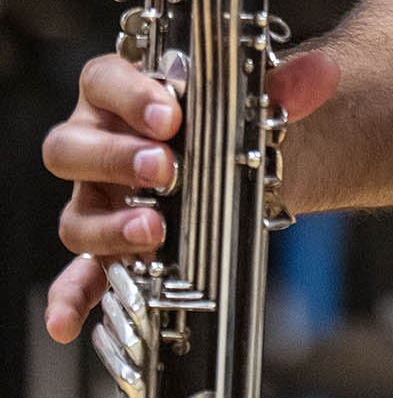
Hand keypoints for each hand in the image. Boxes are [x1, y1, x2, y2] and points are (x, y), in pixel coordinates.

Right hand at [42, 49, 338, 342]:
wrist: (247, 155)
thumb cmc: (229, 116)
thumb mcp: (256, 93)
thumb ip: (289, 83)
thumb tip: (319, 76)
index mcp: (122, 91)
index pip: (102, 80)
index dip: (129, 96)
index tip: (170, 115)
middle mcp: (97, 142)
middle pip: (72, 147)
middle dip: (116, 159)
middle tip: (165, 169)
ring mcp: (97, 198)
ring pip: (76, 214)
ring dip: (110, 227)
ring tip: (154, 232)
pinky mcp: (107, 246)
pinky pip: (79, 275)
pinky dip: (72, 298)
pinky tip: (69, 321)